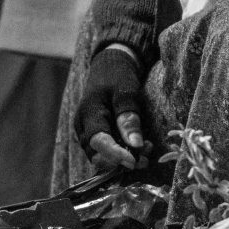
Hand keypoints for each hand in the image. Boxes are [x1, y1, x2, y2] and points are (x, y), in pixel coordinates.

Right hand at [76, 47, 146, 170]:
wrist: (109, 67)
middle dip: (120, 160)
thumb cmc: (118, 77)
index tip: (134, 161)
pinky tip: (138, 148)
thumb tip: (135, 145)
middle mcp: (82, 126)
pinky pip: (104, 151)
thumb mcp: (127, 93)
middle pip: (96, 154)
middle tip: (145, 156)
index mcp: (88, 113)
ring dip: (122, 158)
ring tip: (145, 150)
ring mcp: (86, 132)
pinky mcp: (94, 135)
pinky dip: (121, 153)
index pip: (98, 142)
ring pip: (100, 156)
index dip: (115, 154)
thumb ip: (128, 118)